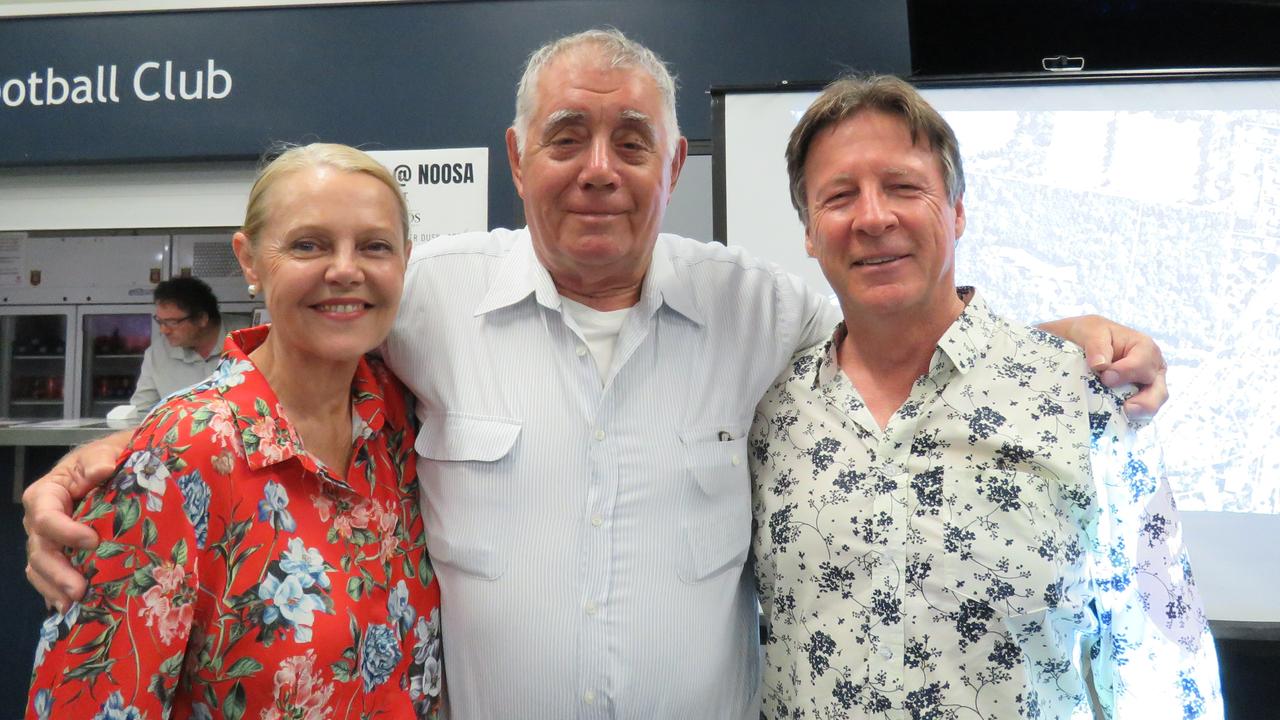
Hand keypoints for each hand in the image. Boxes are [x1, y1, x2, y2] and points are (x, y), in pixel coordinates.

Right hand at [22, 432, 128, 611]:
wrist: (112, 469)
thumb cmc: (104, 461)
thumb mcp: (102, 453)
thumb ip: (99, 460)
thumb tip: (102, 470)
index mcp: (45, 495)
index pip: (46, 517)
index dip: (65, 531)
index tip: (93, 541)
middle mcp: (39, 521)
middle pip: (39, 550)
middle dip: (57, 572)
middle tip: (80, 589)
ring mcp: (46, 541)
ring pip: (40, 569)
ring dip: (55, 589)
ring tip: (74, 605)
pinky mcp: (57, 555)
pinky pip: (48, 578)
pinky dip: (56, 593)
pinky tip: (70, 609)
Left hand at [1041, 314, 1167, 419]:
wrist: (1080, 344)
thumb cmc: (1090, 334)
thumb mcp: (1091, 331)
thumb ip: (1097, 345)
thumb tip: (1101, 365)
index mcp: (1144, 348)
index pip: (1144, 364)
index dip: (1126, 372)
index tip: (1105, 377)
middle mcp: (1151, 370)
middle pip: (1158, 391)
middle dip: (1145, 402)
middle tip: (1127, 408)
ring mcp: (1145, 388)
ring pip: (1151, 407)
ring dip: (1139, 415)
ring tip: (1124, 417)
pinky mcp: (1134, 401)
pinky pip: (1137, 416)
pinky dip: (1128, 420)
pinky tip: (1115, 422)